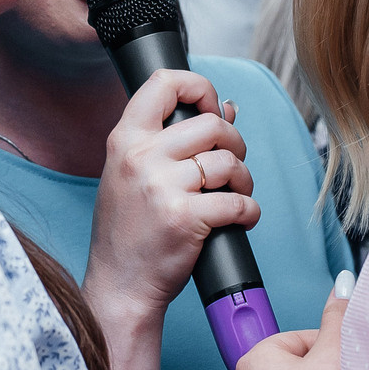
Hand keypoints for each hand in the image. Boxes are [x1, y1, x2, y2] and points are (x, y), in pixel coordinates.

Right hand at [82, 69, 259, 327]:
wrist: (119, 286)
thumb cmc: (128, 233)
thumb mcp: (133, 176)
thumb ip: (170, 141)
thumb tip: (226, 108)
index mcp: (124, 140)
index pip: (164, 83)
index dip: (198, 87)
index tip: (211, 107)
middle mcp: (140, 157)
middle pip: (212, 124)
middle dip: (235, 143)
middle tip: (232, 166)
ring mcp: (162, 187)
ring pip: (229, 162)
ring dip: (244, 180)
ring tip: (235, 195)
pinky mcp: (185, 218)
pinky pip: (239, 202)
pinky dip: (249, 212)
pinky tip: (239, 220)